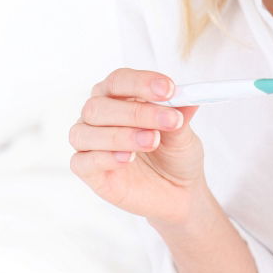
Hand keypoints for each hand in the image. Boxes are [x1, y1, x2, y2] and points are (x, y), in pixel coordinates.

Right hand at [69, 68, 203, 224]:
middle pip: (101, 104)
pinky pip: (83, 160)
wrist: (178, 193)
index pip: (120, 80)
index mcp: (119, 96)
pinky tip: (128, 159)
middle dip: (137, 112)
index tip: (169, 90)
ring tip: (152, 141)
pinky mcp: (87, 171)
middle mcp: (99, 115)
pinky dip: (105, 157)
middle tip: (170, 120)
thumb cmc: (175, 155)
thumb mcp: (183, 133)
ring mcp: (90, 142)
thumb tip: (189, 95)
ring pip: (87, 131)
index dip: (142, 82)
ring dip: (122, 135)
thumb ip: (180, 114)